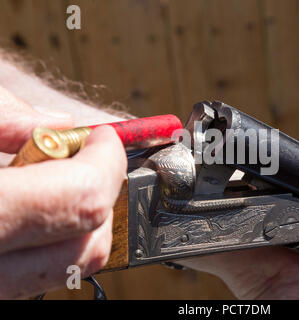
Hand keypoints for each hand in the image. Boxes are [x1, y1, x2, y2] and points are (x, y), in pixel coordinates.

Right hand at [0, 85, 126, 298]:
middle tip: (89, 160)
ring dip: (84, 219)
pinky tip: (35, 205)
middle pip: (93, 245)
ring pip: (74, 265)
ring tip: (56, 179)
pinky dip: (56, 237)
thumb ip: (4, 115)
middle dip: (105, 195)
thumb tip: (61, 126)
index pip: (82, 198)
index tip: (105, 138)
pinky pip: (44, 272)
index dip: (107, 161)